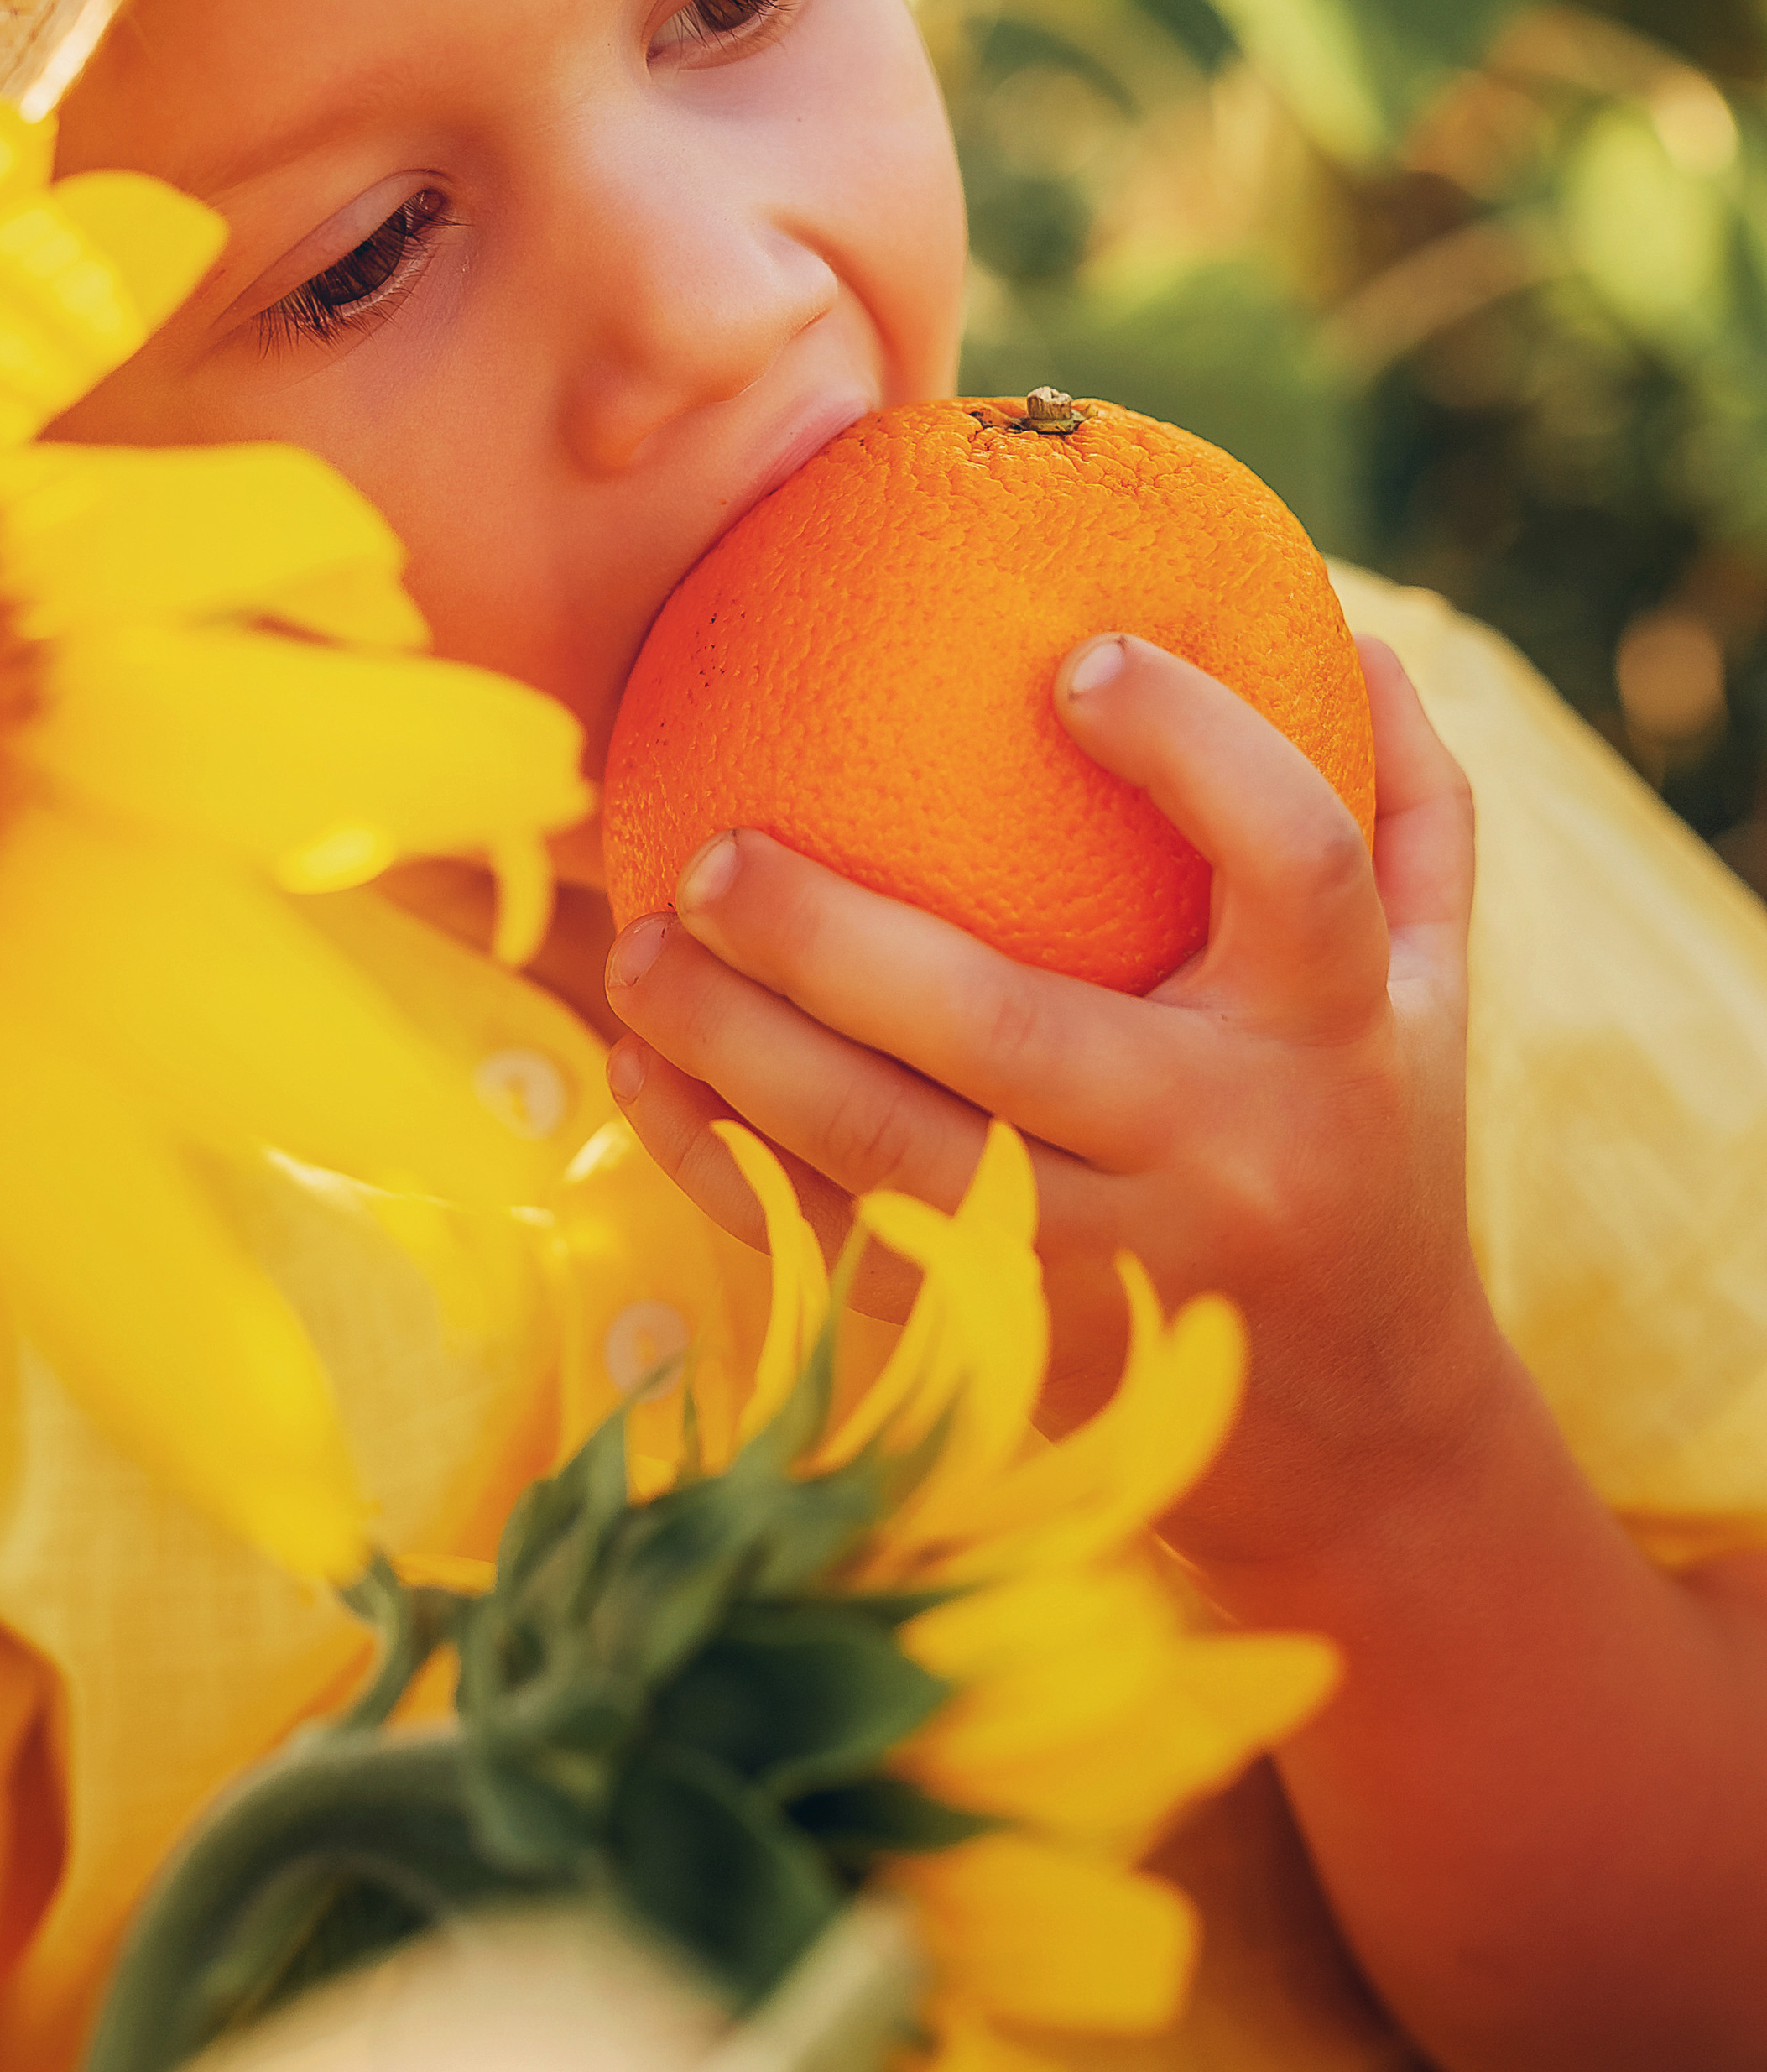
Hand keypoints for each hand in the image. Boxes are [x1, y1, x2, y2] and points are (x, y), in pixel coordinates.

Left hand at [603, 633, 1496, 1585]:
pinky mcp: (1013, 1348)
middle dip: (839, 945)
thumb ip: (1410, 806)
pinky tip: (641, 1075)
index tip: (1070, 660)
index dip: (1196, 757)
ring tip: (637, 948)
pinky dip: (725, 1169)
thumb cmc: (1377, 1142)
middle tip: (716, 853)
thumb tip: (1352, 627)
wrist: (1366, 1444)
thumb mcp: (1434, 987)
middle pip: (1014, 1038)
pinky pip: (839, 1253)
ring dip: (741, 1057)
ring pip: (893, 1163)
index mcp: (1337, 1032)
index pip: (1296, 867)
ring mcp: (1108, 1269)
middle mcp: (1224, 1155)